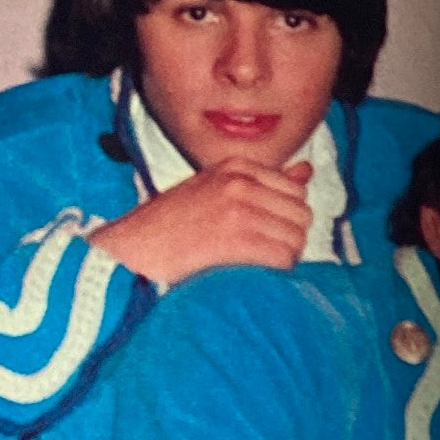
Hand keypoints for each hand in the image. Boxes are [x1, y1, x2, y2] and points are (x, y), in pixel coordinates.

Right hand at [97, 158, 313, 284]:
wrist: (134, 249)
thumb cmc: (173, 225)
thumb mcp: (216, 188)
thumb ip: (263, 181)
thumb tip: (306, 170)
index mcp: (237, 167)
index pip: (296, 191)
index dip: (286, 218)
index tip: (265, 232)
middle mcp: (240, 182)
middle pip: (301, 216)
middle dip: (290, 238)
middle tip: (263, 252)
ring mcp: (238, 209)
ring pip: (296, 239)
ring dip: (283, 258)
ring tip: (256, 264)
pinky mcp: (236, 239)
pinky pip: (284, 257)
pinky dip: (276, 271)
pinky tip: (254, 273)